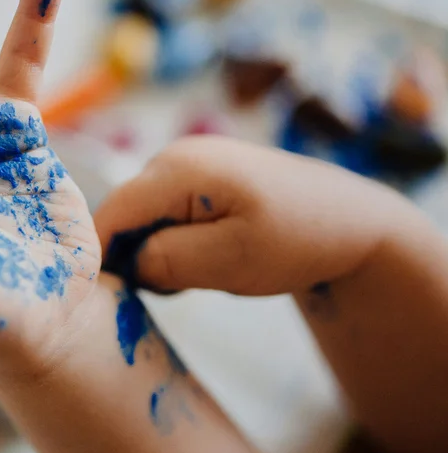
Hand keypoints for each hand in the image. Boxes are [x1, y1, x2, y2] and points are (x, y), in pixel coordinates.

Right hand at [94, 137, 411, 294]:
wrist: (351, 221)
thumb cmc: (296, 241)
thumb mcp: (229, 261)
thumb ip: (165, 261)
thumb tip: (124, 263)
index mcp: (179, 169)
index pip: (110, 214)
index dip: (102, 257)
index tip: (118, 296)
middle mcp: (173, 156)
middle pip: (122, 215)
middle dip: (135, 257)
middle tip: (177, 288)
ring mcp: (185, 162)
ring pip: (141, 218)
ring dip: (156, 252)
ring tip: (200, 273)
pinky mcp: (197, 176)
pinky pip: (162, 214)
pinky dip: (172, 242)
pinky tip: (206, 257)